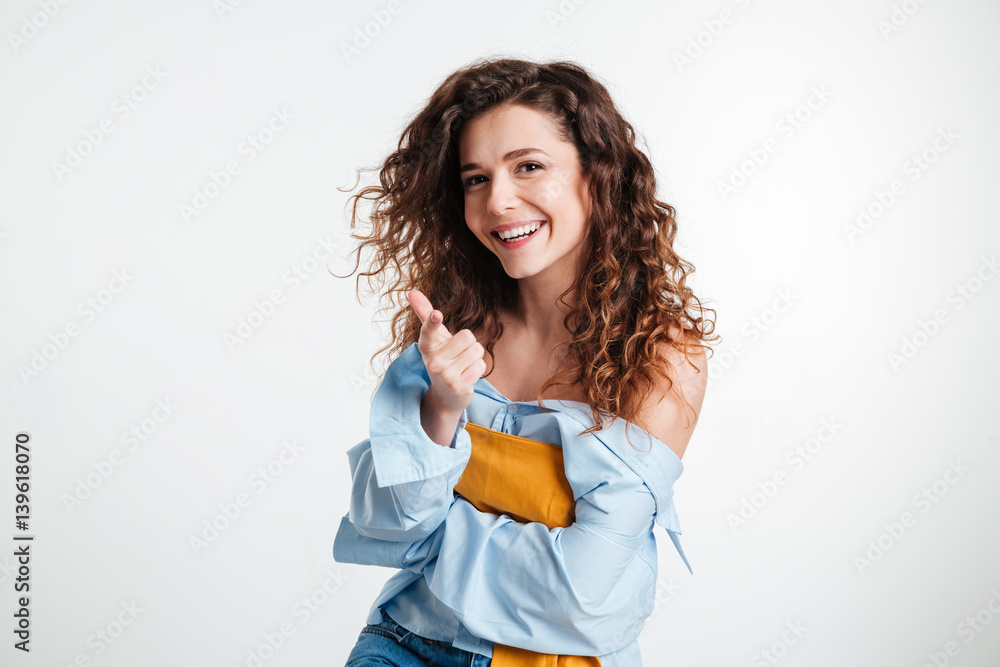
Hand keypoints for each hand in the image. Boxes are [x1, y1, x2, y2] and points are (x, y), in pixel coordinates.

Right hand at [407, 289, 485, 414]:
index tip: (437, 315)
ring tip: (462, 365)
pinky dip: (477, 368)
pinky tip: (466, 375)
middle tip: (458, 354)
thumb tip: (412, 291)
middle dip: (468, 343)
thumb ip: (425, 314)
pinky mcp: (459, 386)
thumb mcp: (434, 338)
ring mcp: (445, 375)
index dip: (433, 321)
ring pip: (476, 350)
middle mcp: (432, 361)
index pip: (429, 331)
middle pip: (467, 336)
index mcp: (426, 346)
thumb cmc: (442, 358)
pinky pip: (481, 365)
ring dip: (474, 356)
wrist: (445, 395)